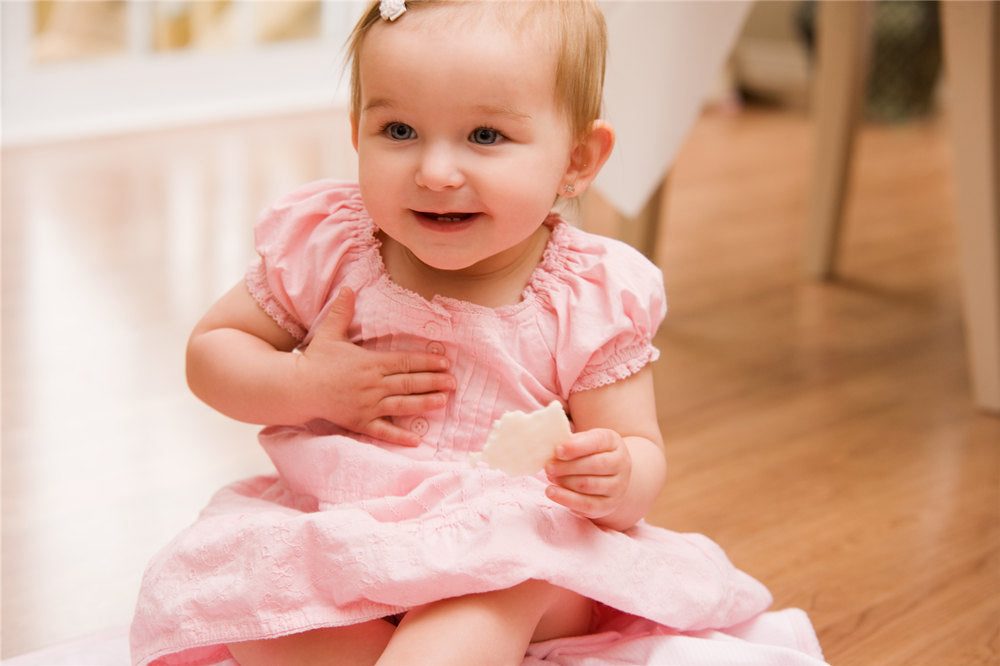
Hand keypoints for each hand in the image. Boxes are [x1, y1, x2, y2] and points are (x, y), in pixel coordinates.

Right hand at [297, 287, 455, 445]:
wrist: (297, 388)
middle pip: (409, 383)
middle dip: (434, 382)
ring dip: (424, 404)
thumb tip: (347, 288)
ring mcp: (367, 405)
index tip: (445, 363)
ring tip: (443, 402)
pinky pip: (383, 431)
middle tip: (454, 383)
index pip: (405, 361)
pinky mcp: (359, 422)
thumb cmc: (315, 360)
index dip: (427, 362)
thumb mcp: (329, 333)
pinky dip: (399, 437)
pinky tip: (416, 440)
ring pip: (402, 405)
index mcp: (370, 363)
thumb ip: (342, 311)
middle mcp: (373, 384)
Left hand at [544, 428, 631, 520]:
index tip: (557, 450)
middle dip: (567, 466)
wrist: (610, 476)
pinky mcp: (608, 505)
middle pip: (594, 465)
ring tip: (551, 477)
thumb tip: (552, 449)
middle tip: (549, 467)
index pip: (597, 441)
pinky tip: (551, 492)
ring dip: (565, 481)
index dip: (576, 446)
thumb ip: (572, 442)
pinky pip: (586, 504)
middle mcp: (620, 463)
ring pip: (588, 484)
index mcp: (613, 442)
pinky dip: (566, 498)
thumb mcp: (585, 441)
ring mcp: (617, 486)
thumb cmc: (590, 454)